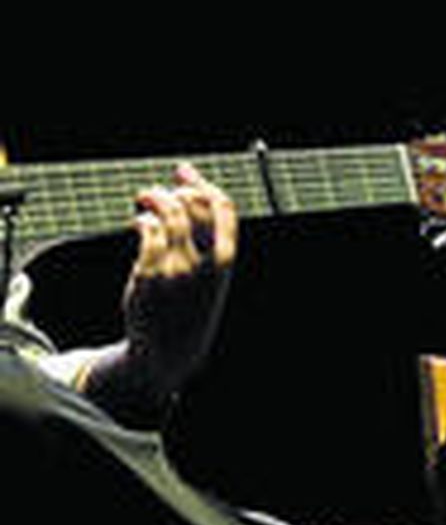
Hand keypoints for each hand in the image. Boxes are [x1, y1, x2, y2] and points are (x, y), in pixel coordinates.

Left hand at [118, 163, 236, 389]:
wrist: (170, 352)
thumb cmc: (192, 308)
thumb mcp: (213, 276)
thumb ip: (208, 240)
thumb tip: (192, 193)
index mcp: (225, 261)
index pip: (222, 208)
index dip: (202, 183)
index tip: (185, 172)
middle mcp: (203, 262)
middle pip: (193, 204)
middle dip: (175, 187)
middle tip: (160, 191)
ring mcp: (175, 267)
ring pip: (167, 213)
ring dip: (153, 197)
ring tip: (145, 199)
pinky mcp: (148, 273)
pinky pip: (147, 231)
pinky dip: (142, 219)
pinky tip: (140, 221)